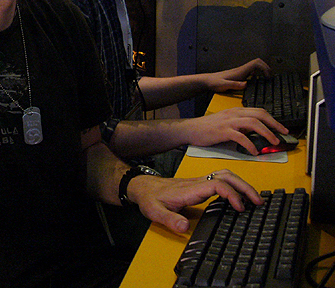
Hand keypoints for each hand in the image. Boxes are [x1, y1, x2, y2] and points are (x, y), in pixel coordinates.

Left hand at [127, 169, 262, 232]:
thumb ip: (169, 220)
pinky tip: (240, 195)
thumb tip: (184, 227)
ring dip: (241, 184)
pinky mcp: (199, 184)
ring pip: (225, 175)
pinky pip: (221, 179)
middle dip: (244, 187)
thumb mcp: (154, 212)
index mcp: (189, 189)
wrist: (143, 187)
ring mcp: (199, 182)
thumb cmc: (149, 198)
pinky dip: (234, 184)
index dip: (231, 194)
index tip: (240, 208)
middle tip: (258, 201)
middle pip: (226, 176)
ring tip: (255, 198)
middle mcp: (197, 183)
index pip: (216, 184)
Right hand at [181, 107, 287, 155]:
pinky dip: (250, 144)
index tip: (282, 128)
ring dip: (266, 133)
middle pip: (260, 114)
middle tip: (283, 134)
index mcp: (236, 111)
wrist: (190, 129)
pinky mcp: (222, 131)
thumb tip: (255, 133)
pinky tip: (254, 151)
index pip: (259, 111)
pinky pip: (240, 137)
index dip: (273, 119)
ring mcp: (228, 121)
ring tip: (273, 142)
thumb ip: (240, 125)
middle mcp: (234, 113)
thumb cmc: (207, 127)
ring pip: (253, 123)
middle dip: (274, 124)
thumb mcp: (226, 121)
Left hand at [202, 58, 271, 92]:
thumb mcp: (223, 85)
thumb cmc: (214, 82)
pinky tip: (255, 83)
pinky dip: (256, 75)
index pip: (256, 63)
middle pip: (258, 63)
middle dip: (266, 69)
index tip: (267, 76)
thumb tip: (245, 84)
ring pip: (255, 67)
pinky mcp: (238, 76)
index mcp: (240, 71)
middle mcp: (241, 70)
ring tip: (266, 80)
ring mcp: (240, 72)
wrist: (207, 81)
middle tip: (269, 77)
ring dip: (262, 71)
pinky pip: (251, 72)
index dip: (264, 67)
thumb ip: (234, 85)